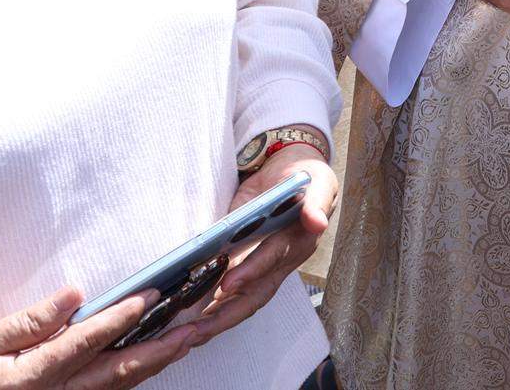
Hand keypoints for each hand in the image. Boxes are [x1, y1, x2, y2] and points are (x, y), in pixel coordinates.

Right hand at [0, 286, 196, 389]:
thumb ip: (29, 323)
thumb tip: (74, 295)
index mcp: (27, 379)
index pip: (84, 345)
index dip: (120, 319)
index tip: (151, 297)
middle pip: (114, 373)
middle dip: (158, 349)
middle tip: (193, 327)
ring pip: (115, 387)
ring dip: (154, 363)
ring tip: (187, 338)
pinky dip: (132, 376)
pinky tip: (155, 357)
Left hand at [180, 148, 336, 346]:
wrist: (295, 173)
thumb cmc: (303, 177)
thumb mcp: (315, 181)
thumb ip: (316, 201)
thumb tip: (318, 222)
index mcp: (298, 238)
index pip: (273, 257)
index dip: (251, 271)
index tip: (226, 285)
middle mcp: (285, 259)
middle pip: (258, 293)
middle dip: (228, 314)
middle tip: (198, 330)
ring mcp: (270, 267)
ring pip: (247, 301)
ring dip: (220, 320)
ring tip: (191, 335)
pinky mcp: (255, 267)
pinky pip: (239, 295)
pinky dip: (218, 310)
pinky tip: (196, 322)